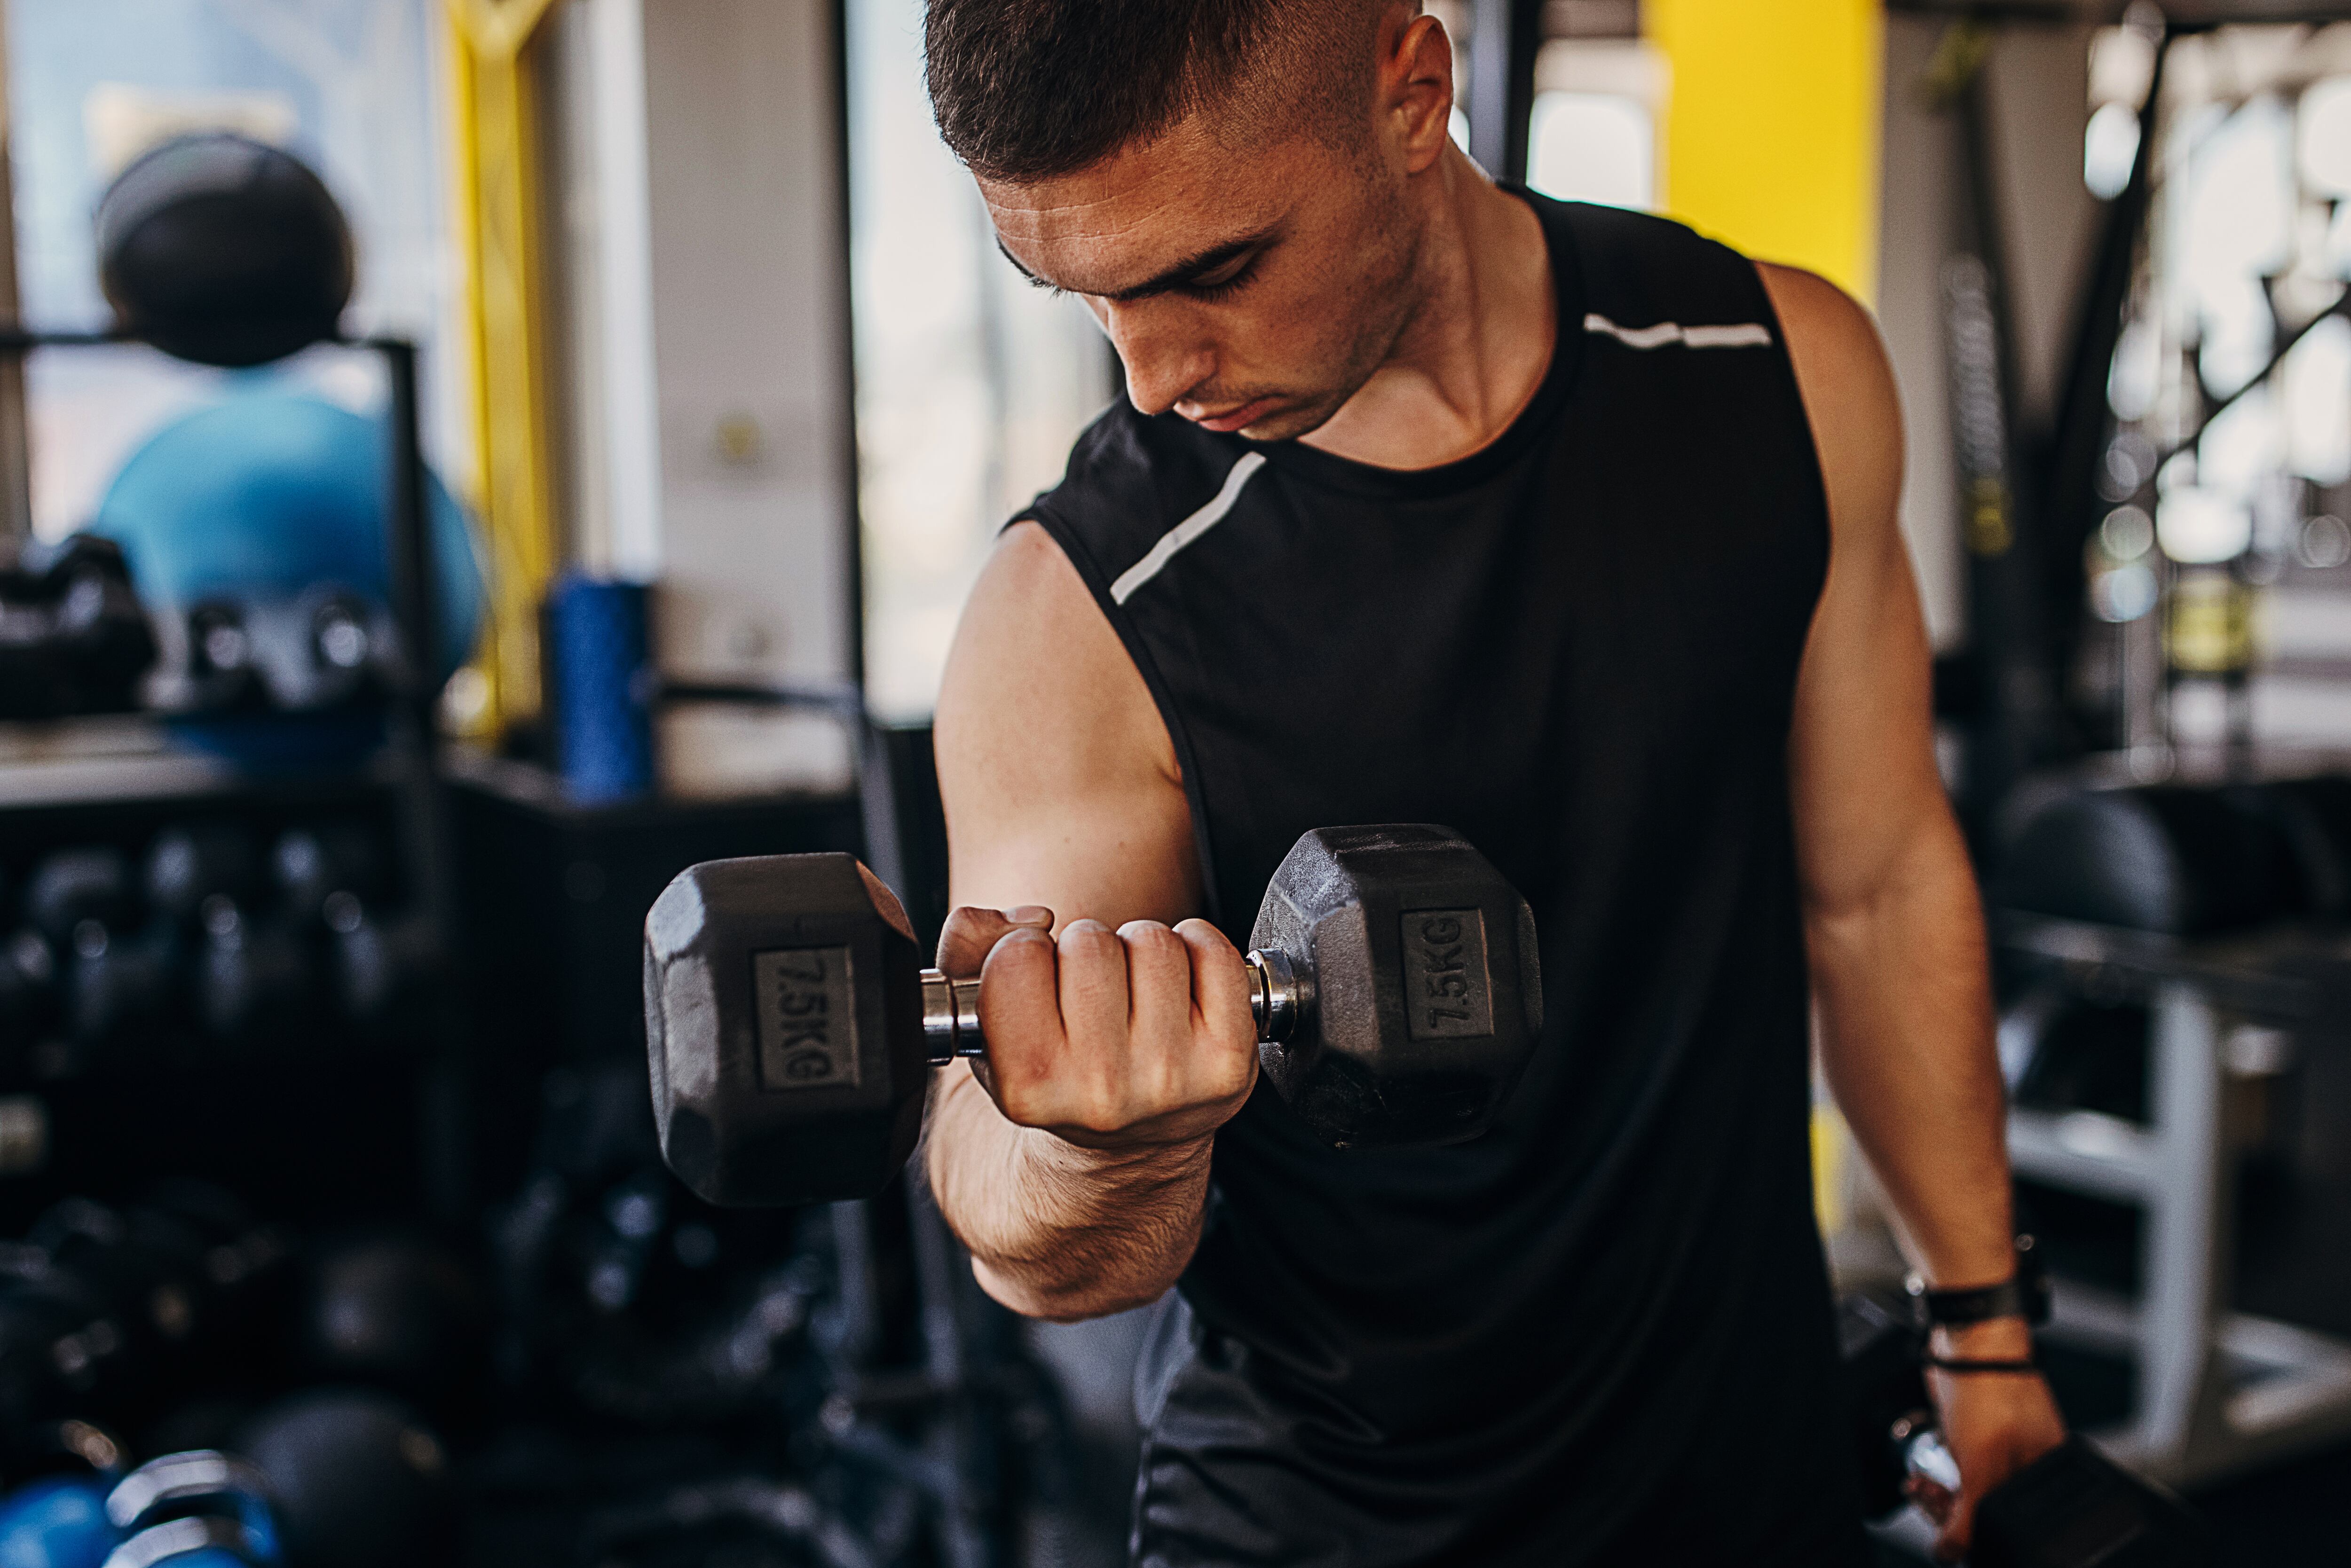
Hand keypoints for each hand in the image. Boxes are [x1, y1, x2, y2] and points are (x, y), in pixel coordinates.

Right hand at [934, 905, 1259, 1152]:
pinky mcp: (1228, 1064)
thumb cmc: (1053, 1069)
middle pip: (1089, 941)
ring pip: (1152, 941)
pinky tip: (1178, 989)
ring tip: (1130, 995)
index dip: (1025, 953)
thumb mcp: (983, 1023)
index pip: (1019, 956)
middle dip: (1085, 951)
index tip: (1035, 981)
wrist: (1124, 1144)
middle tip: (1088, 995)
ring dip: (1139, 950)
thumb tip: (1029, 919)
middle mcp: (1101, 1091)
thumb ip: (966, 949)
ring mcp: (1171, 1079)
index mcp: (1028, 1085)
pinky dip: (1198, 950)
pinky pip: (1214, 953)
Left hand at [1907, 1317, 2067, 1560]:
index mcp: (2048, 1478)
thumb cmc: (1991, 1390)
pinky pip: (1960, 1473)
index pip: (2011, 1529)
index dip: (1973, 1534)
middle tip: (1926, 1500)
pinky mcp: (1979, 1437)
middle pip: (1988, 1513)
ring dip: (1939, 1497)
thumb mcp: (1980, 1464)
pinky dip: (1939, 1477)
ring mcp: (2004, 1450)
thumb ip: (1969, 1513)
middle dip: (1950, 1513)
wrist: (1969, 1339)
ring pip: (1970, 1494)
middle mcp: (2029, 1467)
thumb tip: (1951, 1552)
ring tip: (1919, 1488)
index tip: (1945, 1531)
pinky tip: (1922, 1478)